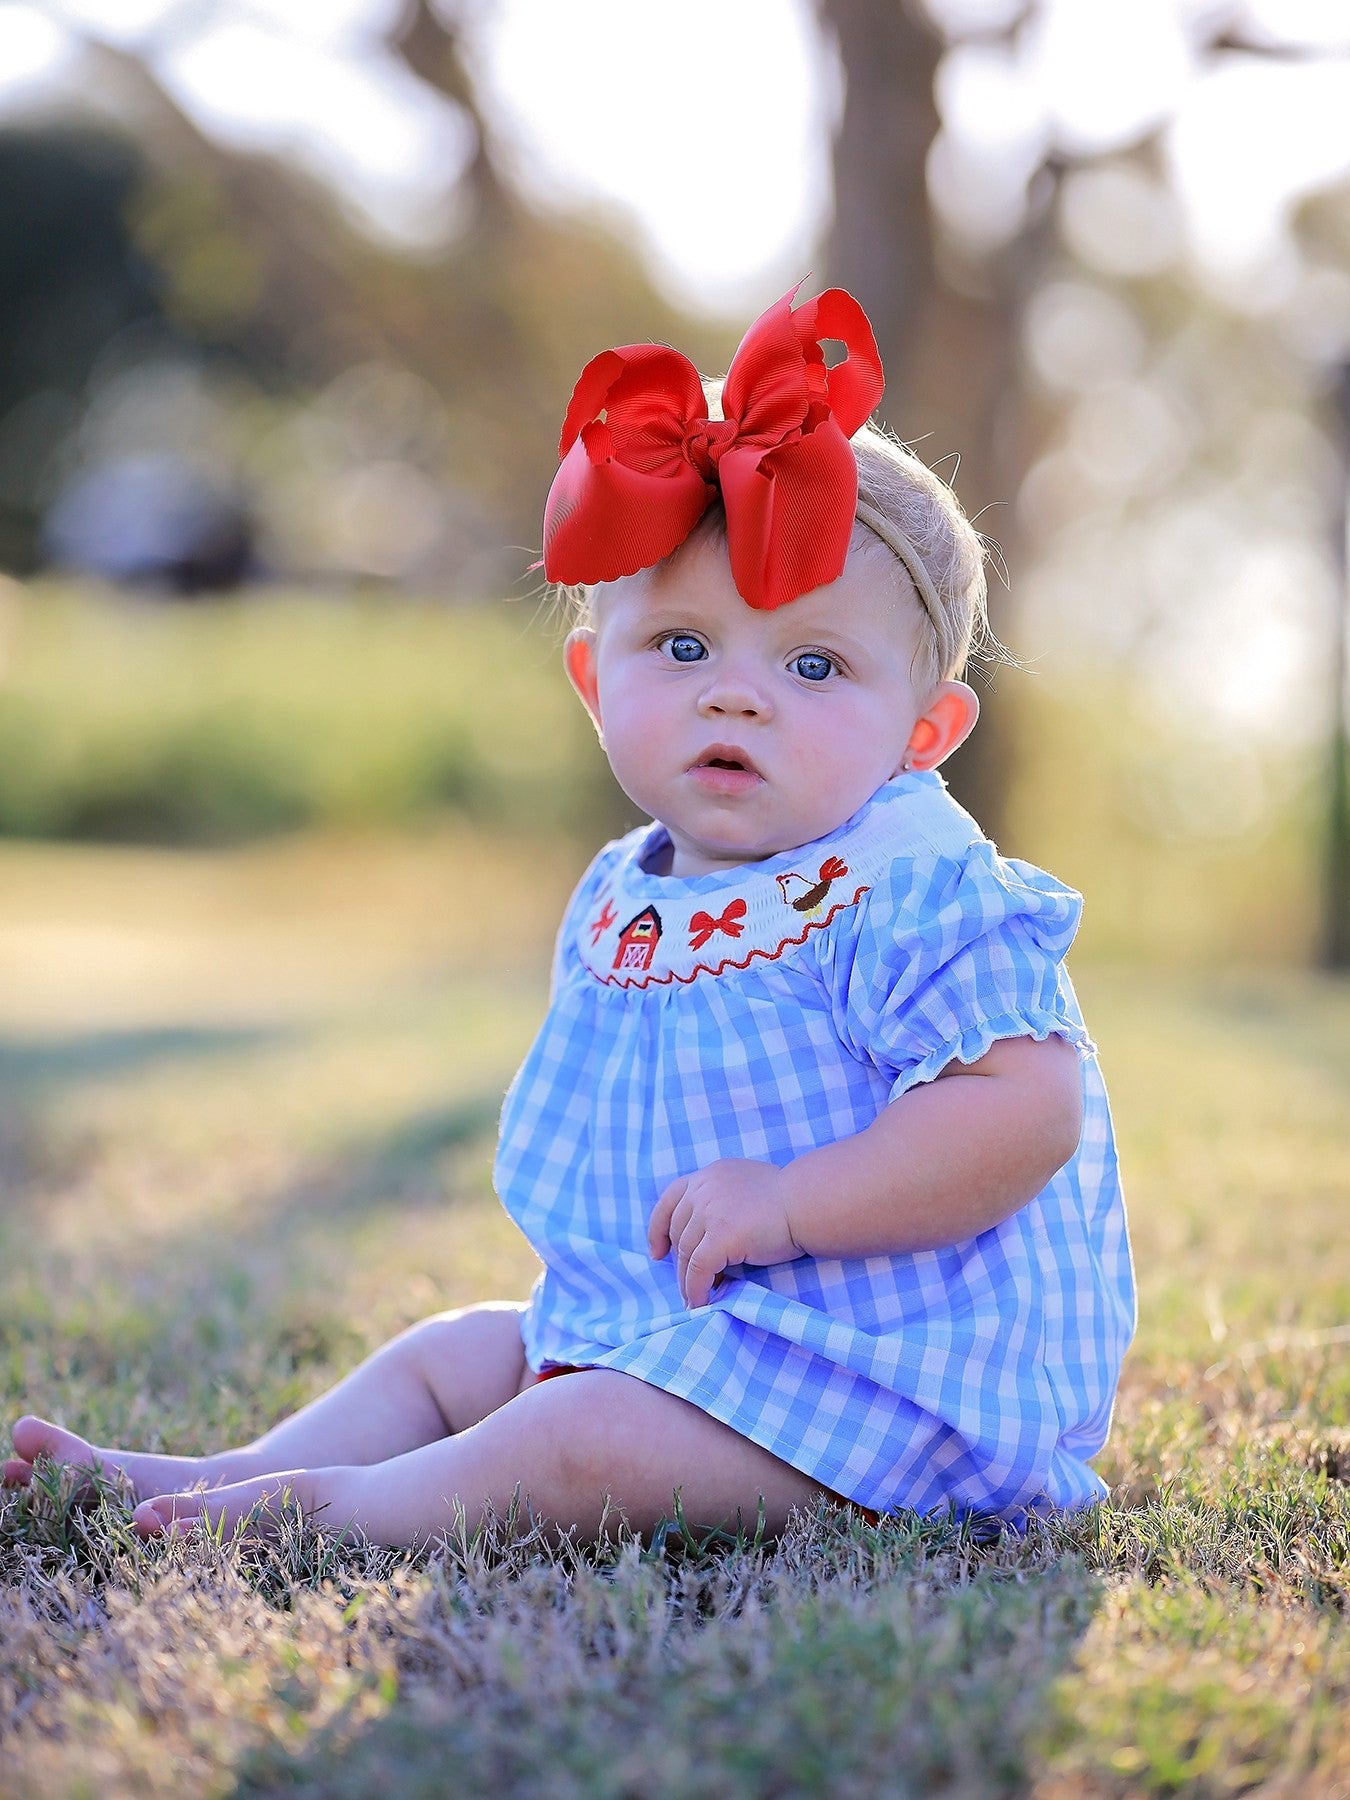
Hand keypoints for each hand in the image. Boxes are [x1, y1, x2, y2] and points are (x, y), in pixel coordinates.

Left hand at [647, 1159, 803, 1307]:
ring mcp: (710, 1211)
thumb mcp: (744, 1188)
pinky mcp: (721, 1236)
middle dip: (679, 1263)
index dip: (658, 1228)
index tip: (657, 1252)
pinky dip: (696, 1289)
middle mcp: (704, 1189)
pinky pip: (699, 1270)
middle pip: (678, 1232)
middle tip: (687, 1286)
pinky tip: (702, 1302)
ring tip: (693, 1299)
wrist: (809, 1203)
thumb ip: (722, 1200)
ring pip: (686, 1254)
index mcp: (709, 1175)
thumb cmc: (788, 1200)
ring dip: (687, 1281)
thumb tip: (705, 1235)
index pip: (670, 1199)